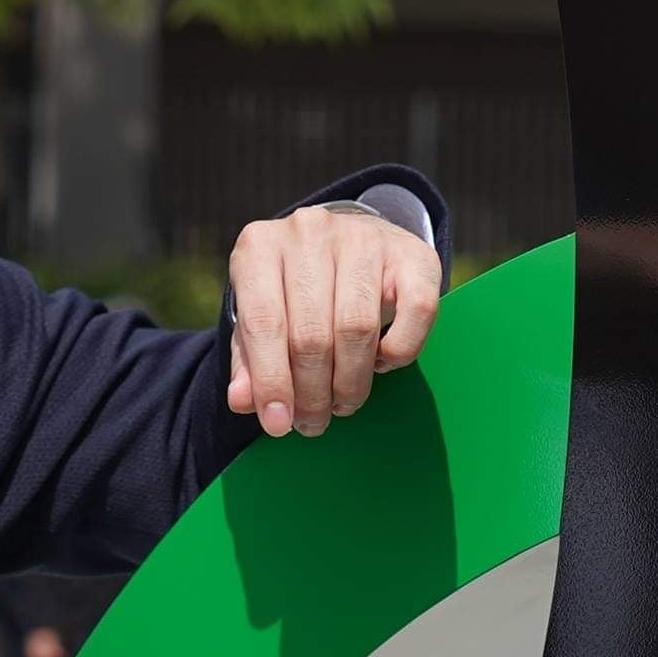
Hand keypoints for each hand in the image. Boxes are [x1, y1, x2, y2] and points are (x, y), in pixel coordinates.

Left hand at [225, 203, 443, 437]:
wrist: (350, 240)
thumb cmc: (296, 289)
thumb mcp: (262, 317)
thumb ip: (249, 359)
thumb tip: (243, 401)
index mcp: (259, 246)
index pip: (263, 322)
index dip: (271, 381)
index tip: (279, 424)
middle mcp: (309, 232)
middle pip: (311, 334)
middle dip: (312, 393)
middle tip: (313, 423)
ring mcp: (363, 238)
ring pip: (358, 328)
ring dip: (351, 382)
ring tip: (343, 402)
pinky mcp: (411, 253)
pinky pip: (415, 313)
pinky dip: (398, 352)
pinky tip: (381, 363)